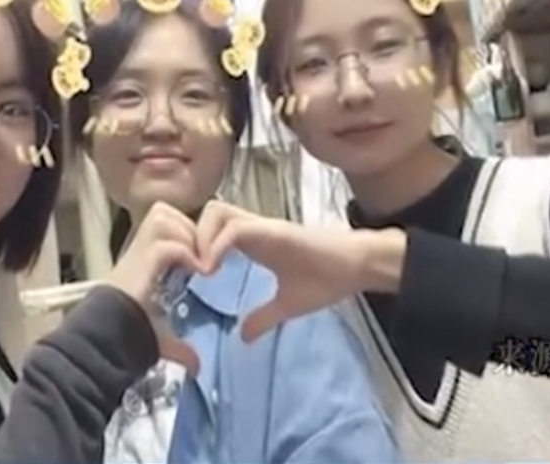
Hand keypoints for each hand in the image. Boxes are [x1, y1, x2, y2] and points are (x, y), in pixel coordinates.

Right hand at [105, 202, 215, 373]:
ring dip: (187, 236)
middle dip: (188, 229)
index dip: (184, 234)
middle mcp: (137, 250)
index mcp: (140, 260)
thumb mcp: (158, 335)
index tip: (200, 259)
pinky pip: (170, 243)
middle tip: (201, 258)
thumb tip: (196, 365)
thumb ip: (178, 345)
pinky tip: (198, 272)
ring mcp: (137, 252)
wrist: (104, 338)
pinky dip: (187, 253)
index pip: (163, 224)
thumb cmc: (125, 336)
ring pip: (166, 218)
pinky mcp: (141, 261)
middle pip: (164, 212)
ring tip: (199, 262)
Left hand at [196, 200, 406, 342]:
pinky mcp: (273, 230)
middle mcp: (254, 228)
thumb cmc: (328, 279)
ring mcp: (262, 226)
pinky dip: (216, 246)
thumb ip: (264, 318)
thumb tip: (243, 338)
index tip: (190, 274)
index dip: (196, 244)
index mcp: (254, 241)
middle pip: (209, 212)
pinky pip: (234, 228)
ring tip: (203, 269)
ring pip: (216, 211)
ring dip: (201, 238)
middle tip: (190, 268)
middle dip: (191, 236)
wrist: (359, 267)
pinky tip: (213, 270)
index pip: (213, 227)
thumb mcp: (288, 305)